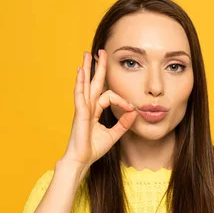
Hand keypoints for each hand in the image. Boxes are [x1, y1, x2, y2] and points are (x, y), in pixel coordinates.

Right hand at [61, 49, 136, 174]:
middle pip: (94, 82)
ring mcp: (82, 108)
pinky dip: (80, 82)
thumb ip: (124, 124)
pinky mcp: (79, 112)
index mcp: (95, 111)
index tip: (131, 108)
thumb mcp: (114, 135)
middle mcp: (88, 107)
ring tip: (87, 53)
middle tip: (101, 52)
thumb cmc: (93, 149)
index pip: (109, 96)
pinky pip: (80, 94)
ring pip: (85, 84)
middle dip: (98, 67)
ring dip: (87, 68)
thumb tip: (134, 112)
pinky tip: (80, 71)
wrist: (82, 160)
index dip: (122, 100)